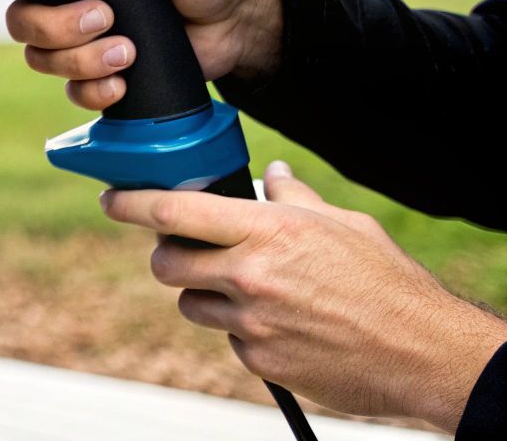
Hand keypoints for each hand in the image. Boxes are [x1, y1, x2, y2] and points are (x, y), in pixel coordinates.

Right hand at [0, 0, 282, 111]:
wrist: (240, 22)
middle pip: (21, 17)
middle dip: (55, 25)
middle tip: (102, 16)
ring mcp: (82, 35)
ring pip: (41, 56)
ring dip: (79, 58)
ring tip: (126, 49)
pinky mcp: (100, 70)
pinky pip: (71, 89)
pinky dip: (93, 88)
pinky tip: (124, 79)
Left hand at [104, 161, 506, 430]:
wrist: (424, 353)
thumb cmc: (387, 282)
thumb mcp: (343, 225)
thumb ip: (295, 200)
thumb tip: (272, 176)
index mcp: (268, 232)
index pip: (174, 212)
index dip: (132, 203)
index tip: (111, 199)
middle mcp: (251, 276)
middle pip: (167, 264)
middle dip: (168, 256)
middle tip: (188, 252)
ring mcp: (252, 323)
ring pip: (192, 304)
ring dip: (206, 295)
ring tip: (250, 291)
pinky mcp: (260, 361)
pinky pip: (228, 340)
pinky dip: (242, 331)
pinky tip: (281, 324)